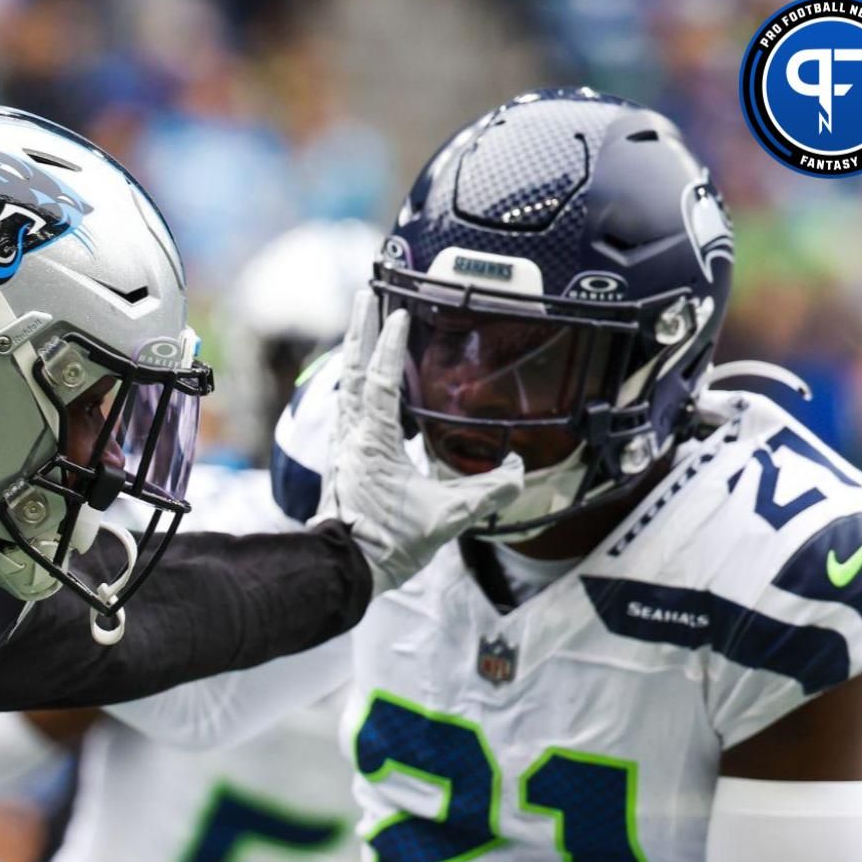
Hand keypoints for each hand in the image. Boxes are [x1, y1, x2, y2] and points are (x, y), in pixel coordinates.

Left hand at [313, 294, 522, 595]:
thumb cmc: (389, 544)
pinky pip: (347, 407)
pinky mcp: (342, 458)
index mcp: (374, 443)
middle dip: (360, 329)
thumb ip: (486, 494)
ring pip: (347, 386)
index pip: (382, 383)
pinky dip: (354, 383)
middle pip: (354, 371)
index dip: (389, 346)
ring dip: (355, 351)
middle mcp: (353, 437)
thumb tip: (519, 470)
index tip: (398, 311)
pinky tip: (360, 378)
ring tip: (362, 321)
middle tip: (365, 291)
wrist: (345, 570)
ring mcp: (344, 446)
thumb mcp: (445, 519)